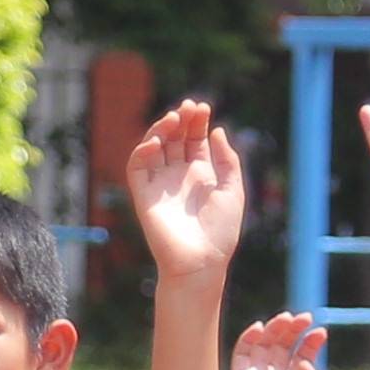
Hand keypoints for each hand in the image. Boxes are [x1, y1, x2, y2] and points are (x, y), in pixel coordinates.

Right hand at [122, 96, 246, 285]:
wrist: (201, 261)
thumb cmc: (220, 231)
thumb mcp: (232, 189)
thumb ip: (226, 160)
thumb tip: (217, 130)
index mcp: (200, 174)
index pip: (194, 139)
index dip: (196, 121)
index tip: (202, 107)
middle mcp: (178, 176)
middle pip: (175, 138)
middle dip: (180, 120)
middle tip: (188, 107)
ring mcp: (160, 184)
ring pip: (154, 147)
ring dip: (161, 130)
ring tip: (174, 118)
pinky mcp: (144, 195)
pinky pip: (137, 167)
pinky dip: (142, 151)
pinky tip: (156, 141)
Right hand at [226, 308, 332, 369]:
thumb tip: (303, 360)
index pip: (302, 354)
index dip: (310, 341)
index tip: (320, 332)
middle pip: (284, 343)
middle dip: (294, 329)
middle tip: (305, 317)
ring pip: (265, 343)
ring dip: (274, 327)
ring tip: (286, 318)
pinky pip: (242, 352)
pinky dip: (248, 337)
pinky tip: (260, 327)